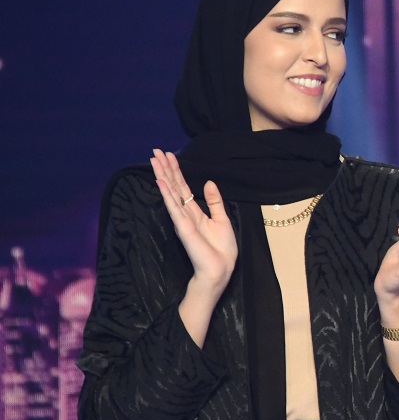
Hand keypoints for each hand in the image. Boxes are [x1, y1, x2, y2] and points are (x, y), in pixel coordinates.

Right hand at [151, 149, 235, 287]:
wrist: (220, 268)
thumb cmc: (221, 249)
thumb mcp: (222, 219)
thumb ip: (214, 201)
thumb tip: (208, 182)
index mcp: (194, 211)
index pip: (182, 187)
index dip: (176, 171)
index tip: (169, 155)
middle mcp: (185, 213)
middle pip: (173, 186)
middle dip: (165, 168)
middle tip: (156, 151)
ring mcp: (182, 219)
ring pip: (170, 193)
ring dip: (162, 175)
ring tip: (154, 159)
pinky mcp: (183, 227)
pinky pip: (174, 208)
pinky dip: (167, 194)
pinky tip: (161, 182)